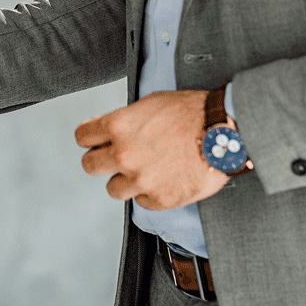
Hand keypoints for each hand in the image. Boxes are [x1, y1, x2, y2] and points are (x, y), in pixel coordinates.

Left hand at [75, 90, 228, 210]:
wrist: (223, 132)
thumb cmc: (190, 112)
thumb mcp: (149, 103)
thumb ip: (123, 120)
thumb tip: (105, 129)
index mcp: (118, 126)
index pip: (82, 137)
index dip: (89, 137)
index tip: (95, 139)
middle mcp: (124, 155)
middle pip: (90, 165)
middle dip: (100, 160)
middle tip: (112, 157)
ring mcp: (142, 180)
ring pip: (113, 189)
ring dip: (123, 180)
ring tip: (141, 170)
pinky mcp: (160, 199)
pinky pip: (141, 202)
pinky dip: (148, 193)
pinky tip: (162, 179)